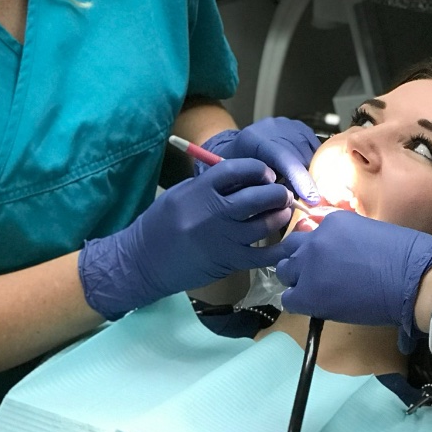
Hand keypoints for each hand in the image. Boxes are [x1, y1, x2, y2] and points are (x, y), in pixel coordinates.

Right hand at [78, 159, 294, 319]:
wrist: (143, 261)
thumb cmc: (162, 223)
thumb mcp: (181, 194)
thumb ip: (211, 185)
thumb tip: (246, 177)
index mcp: (198, 191)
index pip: (234, 170)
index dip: (257, 168)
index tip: (267, 173)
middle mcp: (211, 213)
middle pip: (254, 198)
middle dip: (276, 193)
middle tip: (283, 193)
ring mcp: (221, 239)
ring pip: (262, 225)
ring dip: (279, 217)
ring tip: (285, 212)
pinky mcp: (227, 262)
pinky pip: (261, 256)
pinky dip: (279, 249)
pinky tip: (289, 242)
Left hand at [197, 117, 320, 205]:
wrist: (236, 150)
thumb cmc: (237, 174)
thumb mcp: (243, 185)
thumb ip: (264, 192)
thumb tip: (292, 205)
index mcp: (252, 139)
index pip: (283, 157)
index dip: (300, 179)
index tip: (312, 199)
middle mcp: (271, 127)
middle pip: (300, 155)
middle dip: (307, 180)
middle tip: (307, 200)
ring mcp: (286, 124)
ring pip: (310, 151)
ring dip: (311, 172)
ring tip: (304, 188)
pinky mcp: (297, 126)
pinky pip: (314, 147)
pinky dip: (314, 163)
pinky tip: (306, 174)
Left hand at [274, 211, 431, 351]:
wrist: (413, 278)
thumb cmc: (405, 255)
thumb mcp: (371, 231)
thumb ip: (347, 235)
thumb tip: (338, 248)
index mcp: (333, 221)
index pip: (309, 230)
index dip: (315, 246)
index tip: (324, 257)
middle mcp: (316, 239)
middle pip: (291, 247)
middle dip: (299, 259)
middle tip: (315, 273)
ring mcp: (310, 265)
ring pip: (285, 270)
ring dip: (296, 278)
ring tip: (315, 290)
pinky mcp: (309, 293)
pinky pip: (289, 298)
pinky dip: (298, 301)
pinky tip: (315, 304)